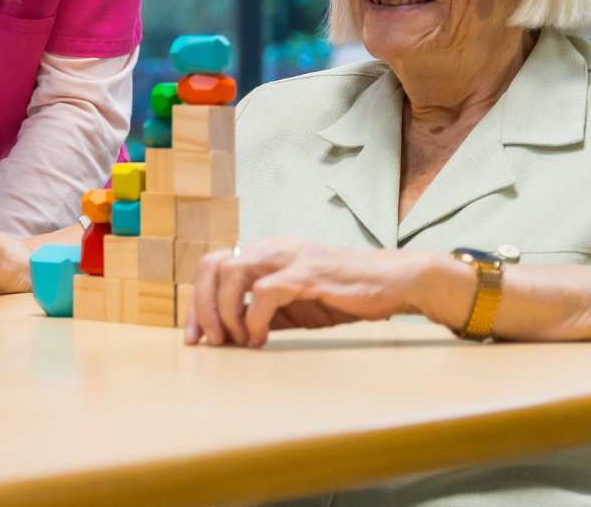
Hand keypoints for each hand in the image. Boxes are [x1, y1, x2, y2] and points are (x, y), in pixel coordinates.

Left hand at [186, 238, 457, 348]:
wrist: (396, 282)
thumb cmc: (345, 294)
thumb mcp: (295, 305)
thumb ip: (264, 313)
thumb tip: (231, 335)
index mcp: (265, 253)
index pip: (213, 267)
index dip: (197, 301)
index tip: (195, 336)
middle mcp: (272, 248)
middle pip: (213, 265)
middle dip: (202, 306)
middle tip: (209, 342)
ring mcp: (290, 257)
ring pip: (232, 273)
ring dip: (224, 311)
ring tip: (233, 341)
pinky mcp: (309, 272)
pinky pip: (265, 292)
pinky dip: (254, 317)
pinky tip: (259, 338)